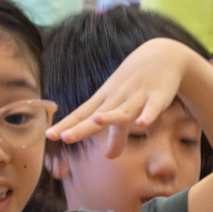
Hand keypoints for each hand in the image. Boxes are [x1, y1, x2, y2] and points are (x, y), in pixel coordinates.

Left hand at [47, 36, 199, 155]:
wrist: (163, 54)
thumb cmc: (135, 84)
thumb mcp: (124, 108)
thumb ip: (116, 134)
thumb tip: (109, 157)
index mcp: (105, 99)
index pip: (82, 114)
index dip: (67, 125)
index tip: (49, 135)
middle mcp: (118, 97)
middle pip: (98, 115)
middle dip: (82, 127)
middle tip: (64, 137)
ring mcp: (138, 95)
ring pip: (124, 110)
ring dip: (112, 116)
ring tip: (97, 121)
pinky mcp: (160, 94)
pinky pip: (154, 107)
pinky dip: (148, 114)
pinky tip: (142, 124)